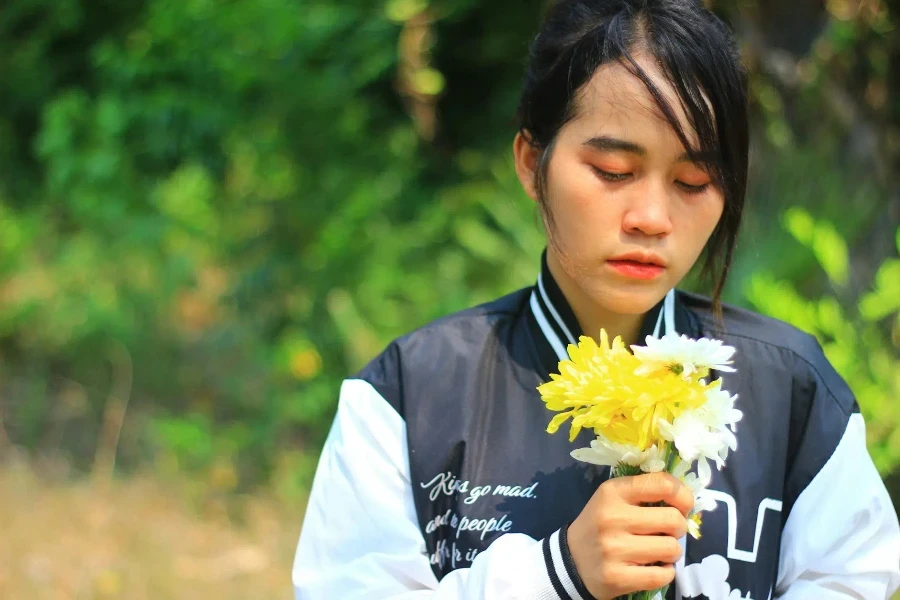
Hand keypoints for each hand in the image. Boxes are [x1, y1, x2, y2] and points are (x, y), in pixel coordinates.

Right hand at [566, 472, 692, 599]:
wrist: (571, 559)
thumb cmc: (600, 524)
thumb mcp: (614, 498)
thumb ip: (644, 492)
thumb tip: (685, 499)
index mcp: (613, 492)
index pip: (663, 484)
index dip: (683, 495)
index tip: (682, 506)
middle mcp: (612, 518)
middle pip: (673, 520)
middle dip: (678, 528)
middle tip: (667, 532)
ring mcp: (614, 549)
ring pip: (671, 549)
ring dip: (671, 552)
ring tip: (658, 551)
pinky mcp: (617, 577)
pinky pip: (663, 575)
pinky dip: (666, 572)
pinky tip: (654, 567)